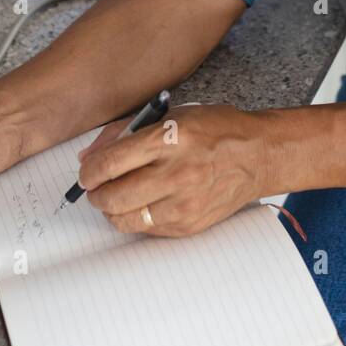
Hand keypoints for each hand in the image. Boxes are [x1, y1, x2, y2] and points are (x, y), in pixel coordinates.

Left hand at [77, 103, 270, 236]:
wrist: (258, 155)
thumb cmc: (215, 130)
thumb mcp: (171, 115)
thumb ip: (126, 133)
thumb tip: (90, 158)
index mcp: (169, 139)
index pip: (111, 163)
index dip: (89, 172)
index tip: (87, 173)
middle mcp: (176, 174)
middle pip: (113, 197)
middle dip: (95, 194)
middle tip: (96, 189)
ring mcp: (184, 204)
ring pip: (126, 219)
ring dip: (112, 210)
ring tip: (117, 198)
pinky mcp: (190, 225)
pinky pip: (147, 229)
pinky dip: (137, 218)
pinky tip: (144, 203)